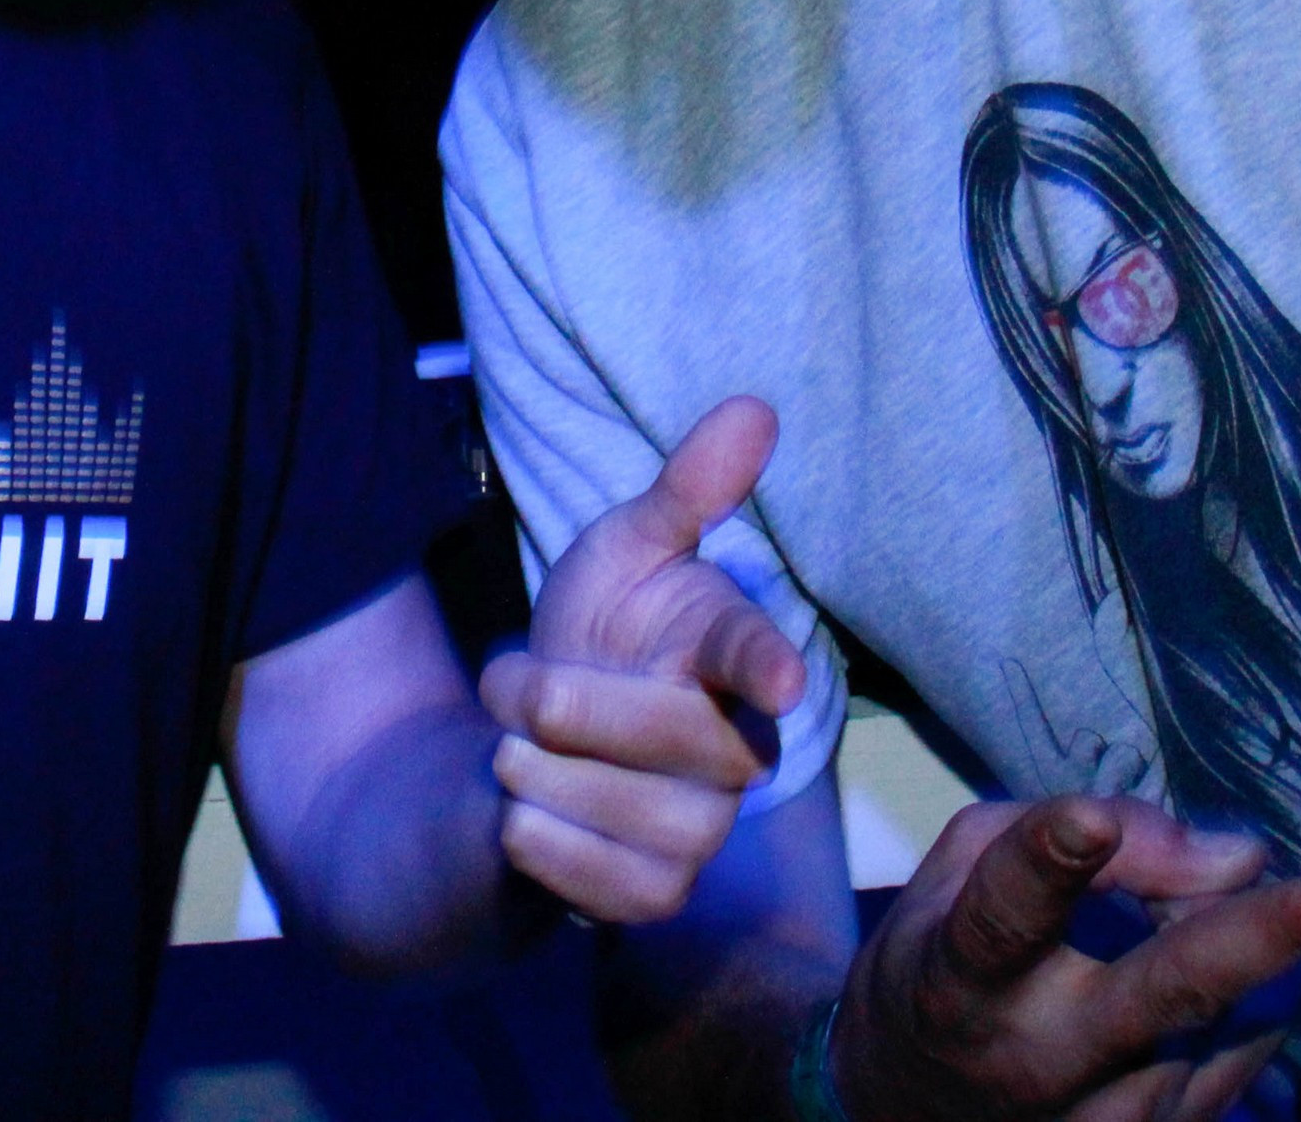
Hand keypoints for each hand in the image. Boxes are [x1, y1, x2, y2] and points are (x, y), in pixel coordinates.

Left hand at [480, 396, 810, 920]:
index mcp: (733, 653)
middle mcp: (738, 750)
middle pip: (665, 735)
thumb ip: (686, 490)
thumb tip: (752, 408)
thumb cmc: (605, 627)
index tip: (782, 680)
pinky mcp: (655, 893)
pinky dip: (535, 837)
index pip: (758, 658)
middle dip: (565, 702)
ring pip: (617, 809)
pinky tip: (529, 812)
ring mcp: (704, 829)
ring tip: (521, 747)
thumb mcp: (626, 547)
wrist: (540, 736)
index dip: (766, 666)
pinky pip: (588, 878)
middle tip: (518, 685)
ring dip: (536, 769)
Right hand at [835, 794, 1300, 1121]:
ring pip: (1231, 1014)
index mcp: (962, 978)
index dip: (1048, 864)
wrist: (909, 1113)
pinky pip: (1247, 1059)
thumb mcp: (966, 866)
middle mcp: (1039, 1060)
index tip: (1088, 821)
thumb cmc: (946, 960)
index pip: (1004, 916)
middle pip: (1171, 991)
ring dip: (1247, 944)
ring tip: (1209, 913)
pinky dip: (1251, 1000)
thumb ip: (1083, 833)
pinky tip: (1220, 974)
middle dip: (1276, 935)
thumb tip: (1240, 855)